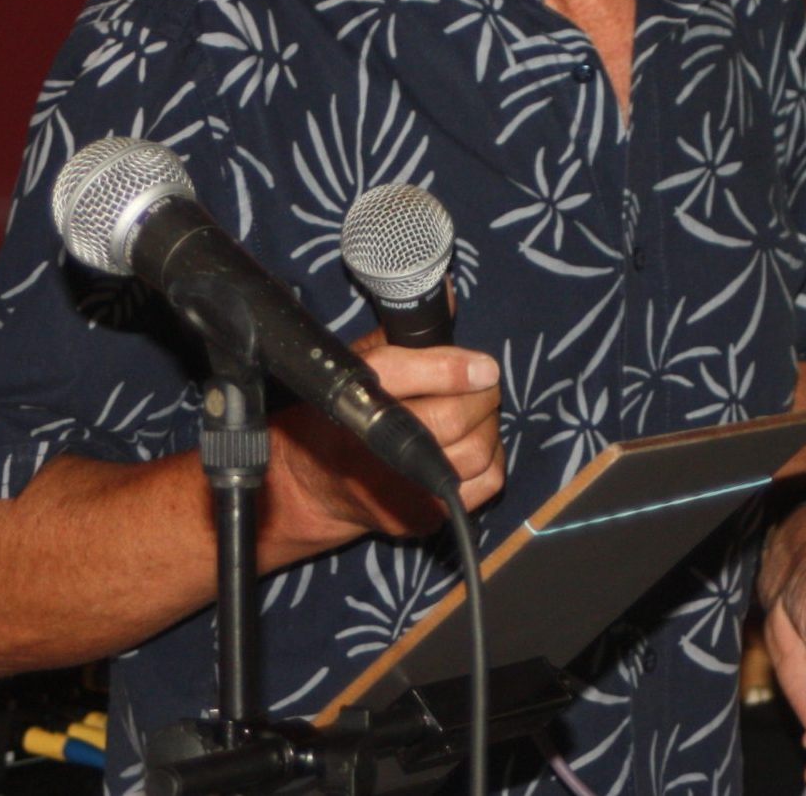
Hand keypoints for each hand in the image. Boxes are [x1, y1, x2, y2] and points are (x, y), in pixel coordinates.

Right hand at [260, 332, 503, 561]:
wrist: (315, 484)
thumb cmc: (345, 413)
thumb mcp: (361, 363)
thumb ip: (405, 332)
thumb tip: (447, 290)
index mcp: (353, 399)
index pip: (407, 375)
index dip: (456, 367)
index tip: (484, 366)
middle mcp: (373, 447)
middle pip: (454, 416)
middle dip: (481, 395)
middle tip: (483, 385)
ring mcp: (399, 488)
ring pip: (477, 451)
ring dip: (488, 427)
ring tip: (476, 414)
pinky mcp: (422, 516)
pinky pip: (485, 483)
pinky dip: (491, 460)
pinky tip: (473, 445)